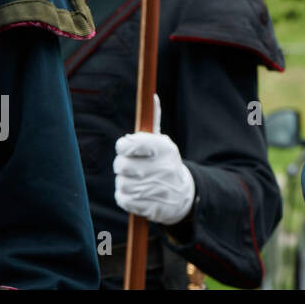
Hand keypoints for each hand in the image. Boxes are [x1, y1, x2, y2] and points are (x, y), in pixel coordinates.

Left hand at [114, 95, 194, 226]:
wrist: (184, 195)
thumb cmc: (166, 163)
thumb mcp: (163, 143)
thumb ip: (153, 122)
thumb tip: (152, 97)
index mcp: (164, 148)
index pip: (128, 144)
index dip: (123, 147)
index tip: (126, 148)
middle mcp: (161, 167)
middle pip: (121, 165)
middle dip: (122, 165)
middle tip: (131, 166)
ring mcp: (155, 188)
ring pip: (120, 183)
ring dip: (124, 182)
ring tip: (137, 180)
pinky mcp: (148, 206)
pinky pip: (122, 198)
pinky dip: (125, 196)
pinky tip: (138, 193)